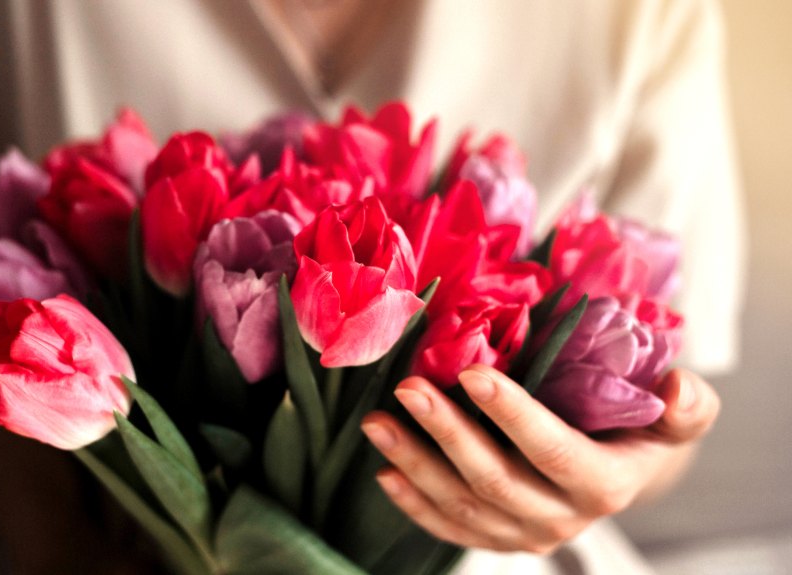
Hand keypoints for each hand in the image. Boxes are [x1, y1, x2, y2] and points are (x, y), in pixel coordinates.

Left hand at [360, 365, 719, 553]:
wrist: (622, 470)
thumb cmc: (641, 428)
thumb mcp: (677, 416)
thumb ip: (686, 406)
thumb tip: (675, 387)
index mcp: (604, 484)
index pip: (552, 450)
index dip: (512, 415)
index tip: (471, 372)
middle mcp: (562, 519)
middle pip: (493, 479)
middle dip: (446, 433)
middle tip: (407, 387)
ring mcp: (525, 534)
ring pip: (461, 505)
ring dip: (414, 463)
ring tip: (377, 422)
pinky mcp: (498, 538)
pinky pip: (449, 528)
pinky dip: (414, 503)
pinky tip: (384, 471)